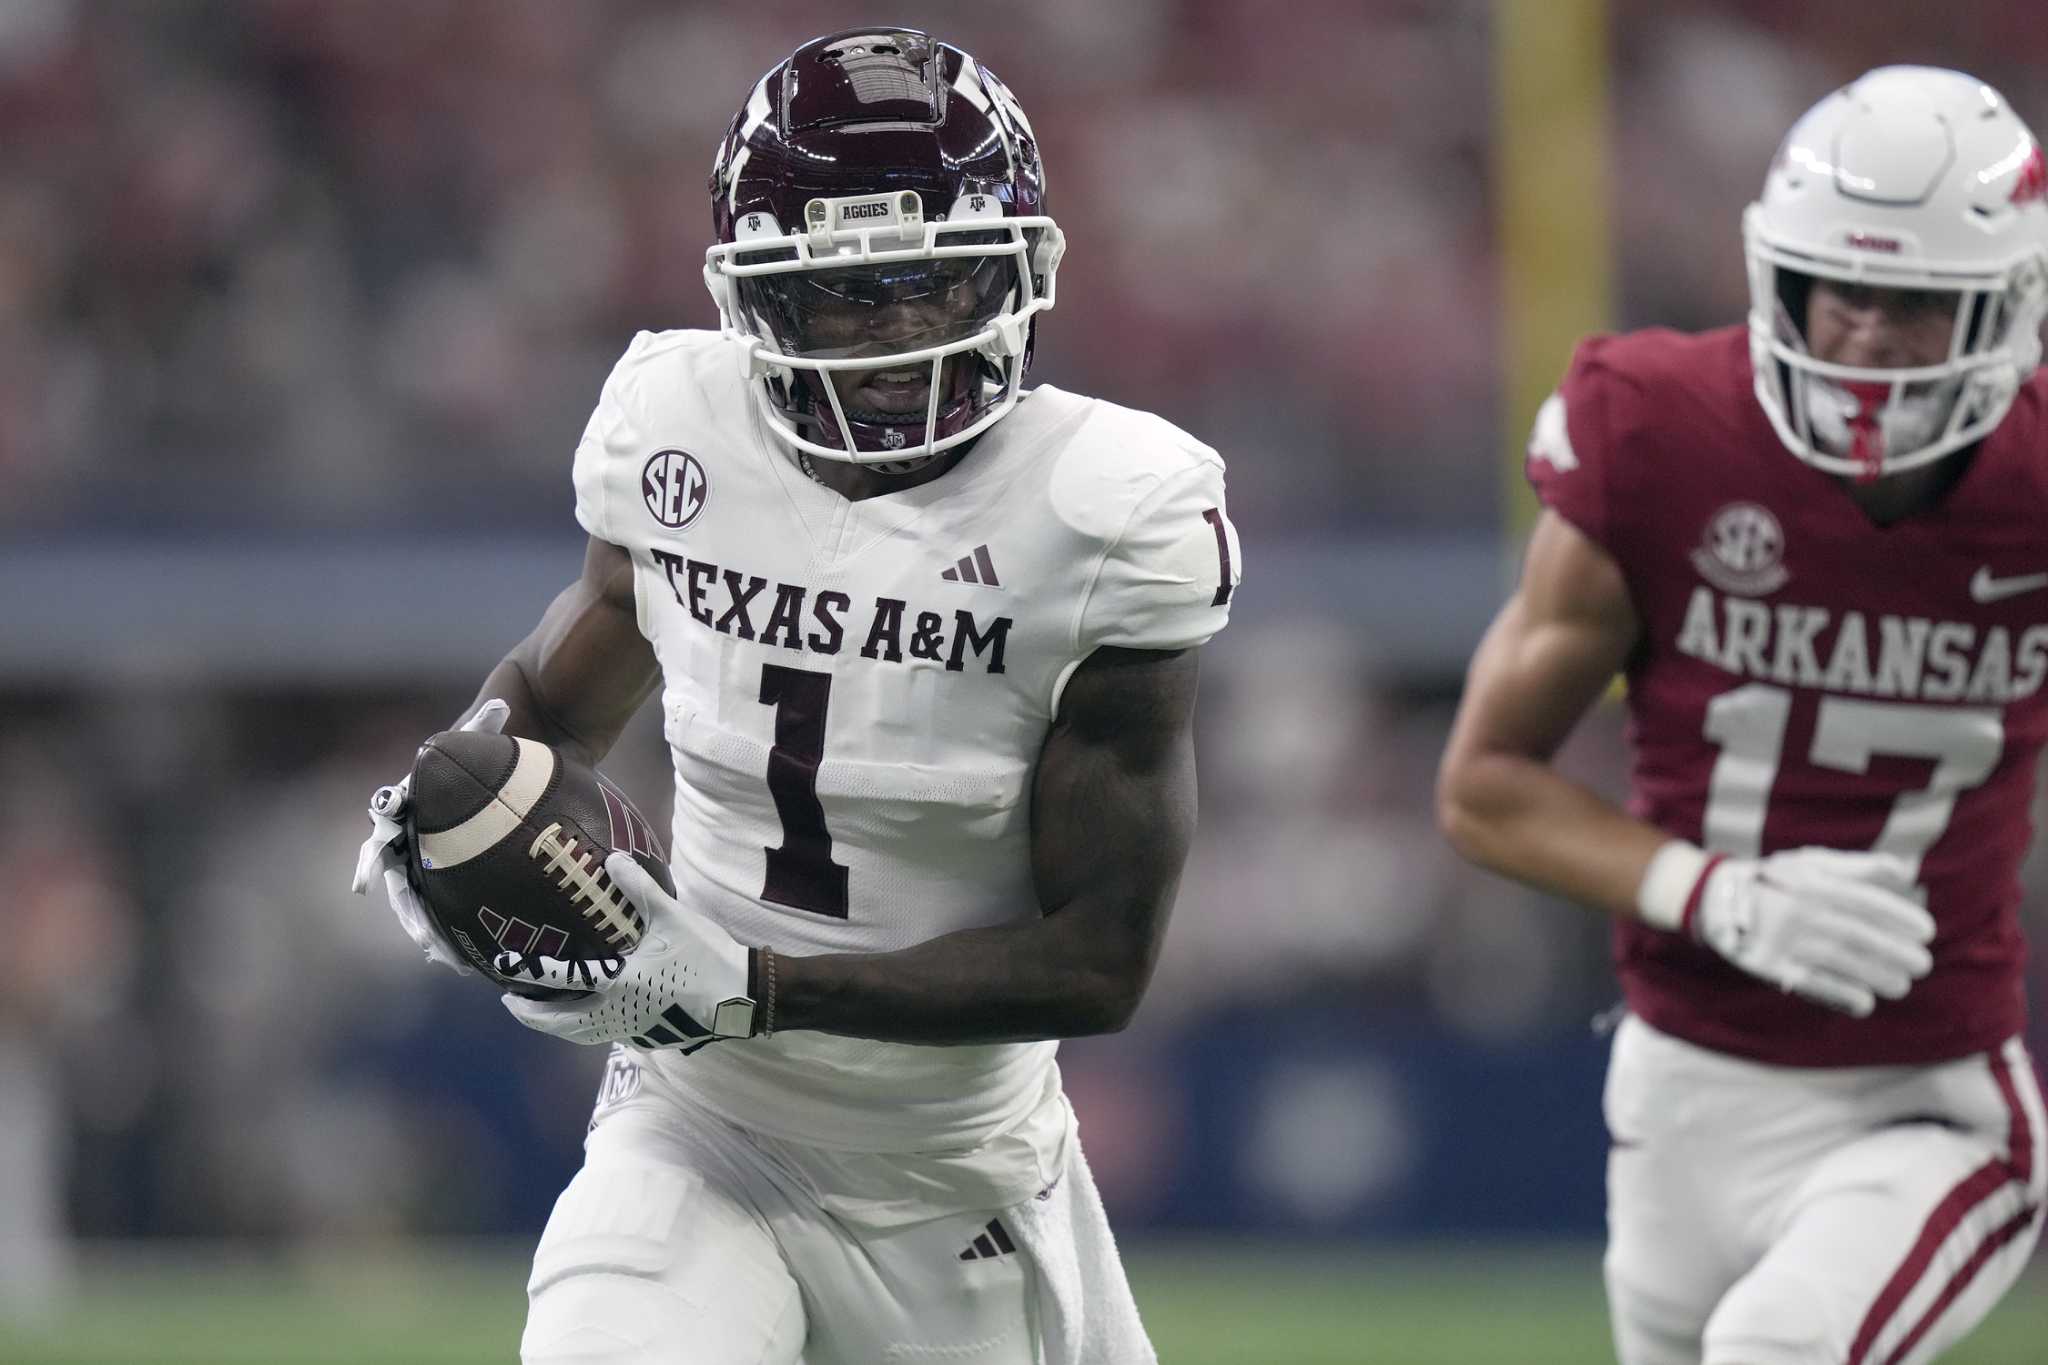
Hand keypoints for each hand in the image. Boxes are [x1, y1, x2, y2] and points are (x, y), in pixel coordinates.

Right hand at [349, 699, 510, 974]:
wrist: (512, 743)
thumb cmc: (493, 737)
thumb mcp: (487, 730)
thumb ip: (487, 722)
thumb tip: (501, 707)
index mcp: (411, 807)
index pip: (383, 840)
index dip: (371, 865)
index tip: (363, 889)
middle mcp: (416, 835)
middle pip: (404, 883)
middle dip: (412, 915)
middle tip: (424, 942)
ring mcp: (437, 854)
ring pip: (426, 901)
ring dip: (432, 931)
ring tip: (446, 960)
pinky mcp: (461, 868)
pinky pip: (455, 903)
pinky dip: (458, 928)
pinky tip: (470, 961)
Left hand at [497, 851, 760, 1049]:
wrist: (741, 997)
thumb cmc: (705, 957)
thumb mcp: (672, 917)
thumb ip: (639, 889)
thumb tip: (612, 859)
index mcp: (618, 985)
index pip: (562, 981)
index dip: (531, 975)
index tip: (505, 971)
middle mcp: (618, 1013)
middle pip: (563, 1024)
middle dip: (534, 1016)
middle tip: (513, 1004)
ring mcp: (633, 1029)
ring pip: (582, 1034)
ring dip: (557, 1026)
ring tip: (543, 1014)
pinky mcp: (648, 1035)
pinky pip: (605, 1034)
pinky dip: (585, 1027)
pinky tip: (589, 1016)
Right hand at [1688, 847, 1934, 1016]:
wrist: (1719, 899)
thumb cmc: (1779, 880)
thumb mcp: (1812, 864)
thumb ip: (1857, 867)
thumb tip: (1903, 872)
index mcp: (1814, 884)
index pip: (1865, 902)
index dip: (1899, 917)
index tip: (1926, 931)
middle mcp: (1802, 911)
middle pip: (1858, 935)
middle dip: (1895, 951)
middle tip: (1922, 964)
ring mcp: (1786, 940)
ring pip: (1840, 961)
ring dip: (1876, 975)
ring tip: (1901, 985)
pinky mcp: (1772, 965)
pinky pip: (1811, 983)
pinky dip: (1840, 994)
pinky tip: (1865, 1003)